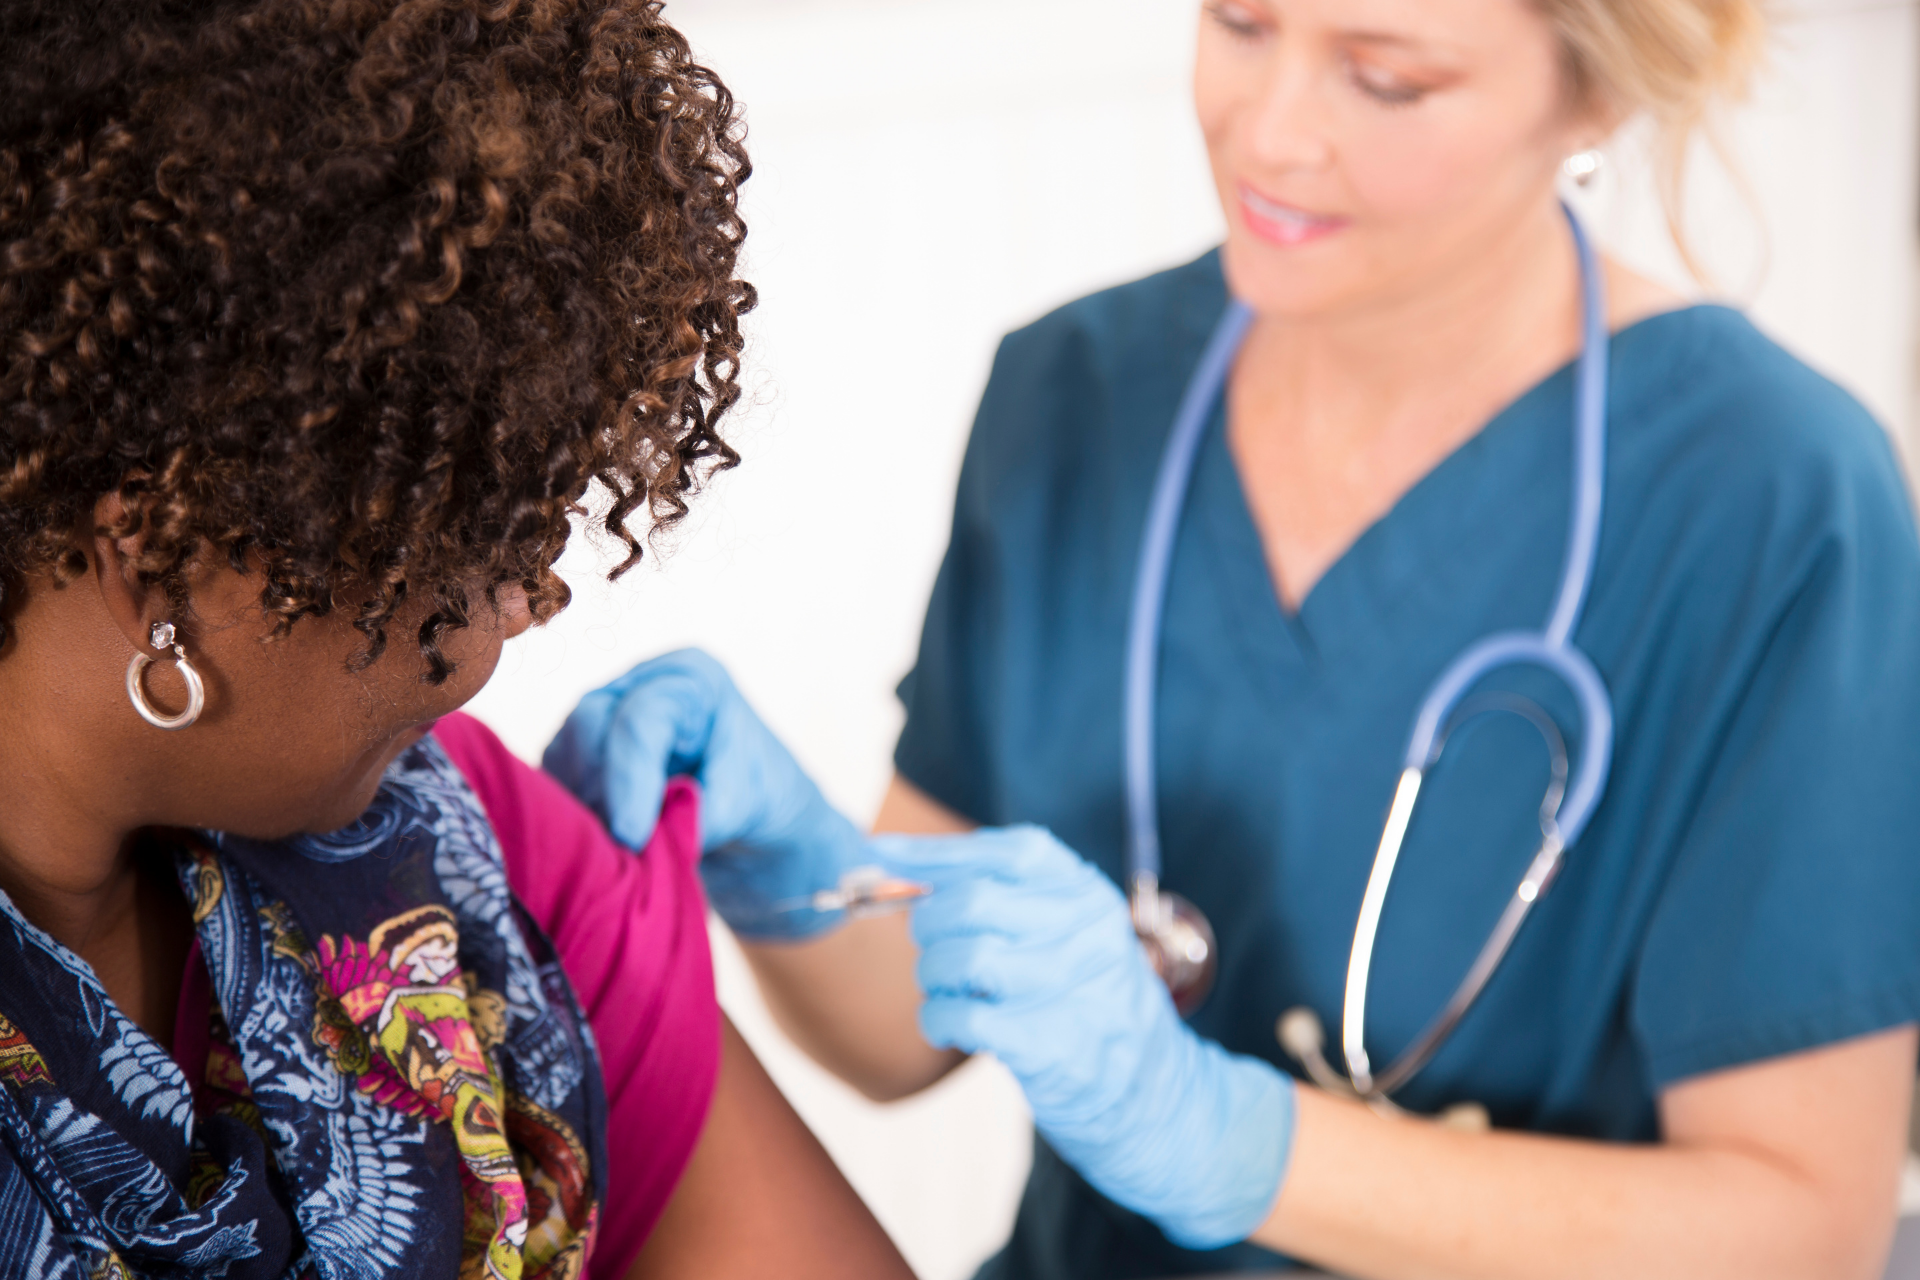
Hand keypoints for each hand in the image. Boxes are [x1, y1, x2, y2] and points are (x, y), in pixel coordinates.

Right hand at [542, 649, 866, 938]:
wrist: (756, 817)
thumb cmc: (759, 799)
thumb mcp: (741, 807)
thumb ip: (694, 816)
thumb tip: (637, 838)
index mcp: (692, 680)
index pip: (641, 718)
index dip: (628, 778)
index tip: (630, 835)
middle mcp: (642, 684)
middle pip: (589, 724)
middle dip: (600, 789)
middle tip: (622, 845)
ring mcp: (607, 712)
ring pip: (564, 751)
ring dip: (582, 804)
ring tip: (618, 847)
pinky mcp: (582, 749)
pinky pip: (555, 776)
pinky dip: (572, 810)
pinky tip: (601, 839)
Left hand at [873, 826, 1295, 1249]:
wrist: (1153, 1097)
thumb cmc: (1087, 1007)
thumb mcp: (1069, 936)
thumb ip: (1005, 898)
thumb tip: (899, 866)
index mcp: (1089, 897)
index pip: (1009, 852)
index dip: (939, 852)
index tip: (882, 854)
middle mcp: (1086, 934)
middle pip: (973, 903)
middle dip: (929, 923)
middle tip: (932, 947)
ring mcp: (1072, 991)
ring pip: (962, 958)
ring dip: (932, 977)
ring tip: (947, 992)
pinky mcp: (1051, 1048)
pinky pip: (961, 1017)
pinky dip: (937, 1019)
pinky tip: (951, 1026)